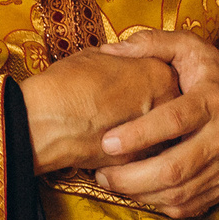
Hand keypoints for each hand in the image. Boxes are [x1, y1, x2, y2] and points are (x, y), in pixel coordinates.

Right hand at [18, 49, 180, 172]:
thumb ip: (120, 61)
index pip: (168, 76)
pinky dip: (136, 154)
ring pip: (163, 136)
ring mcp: (156, 136)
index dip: (149, 80)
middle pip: (172, 108)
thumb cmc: (65, 84)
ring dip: (149, 135)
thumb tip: (119, 64)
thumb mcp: (95, 57)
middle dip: (156, 109)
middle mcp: (166, 105)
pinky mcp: (141, 162)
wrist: (46, 121)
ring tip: (121, 128)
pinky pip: (146, 156)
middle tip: (130, 107)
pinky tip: (116, 147)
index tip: (136, 83)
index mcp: (159, 73)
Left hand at [90, 28, 218, 218]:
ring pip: (181, 192)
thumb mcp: (191, 48)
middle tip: (102, 171)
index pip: (174, 121)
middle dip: (132, 176)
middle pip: (175, 168)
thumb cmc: (218, 75)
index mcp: (212, 99)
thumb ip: (151, 43)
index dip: (139, 134)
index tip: (107, 141)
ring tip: (111, 181)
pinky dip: (162, 204)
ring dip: (141, 194)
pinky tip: (139, 193)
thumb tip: (109, 50)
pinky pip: (192, 205)